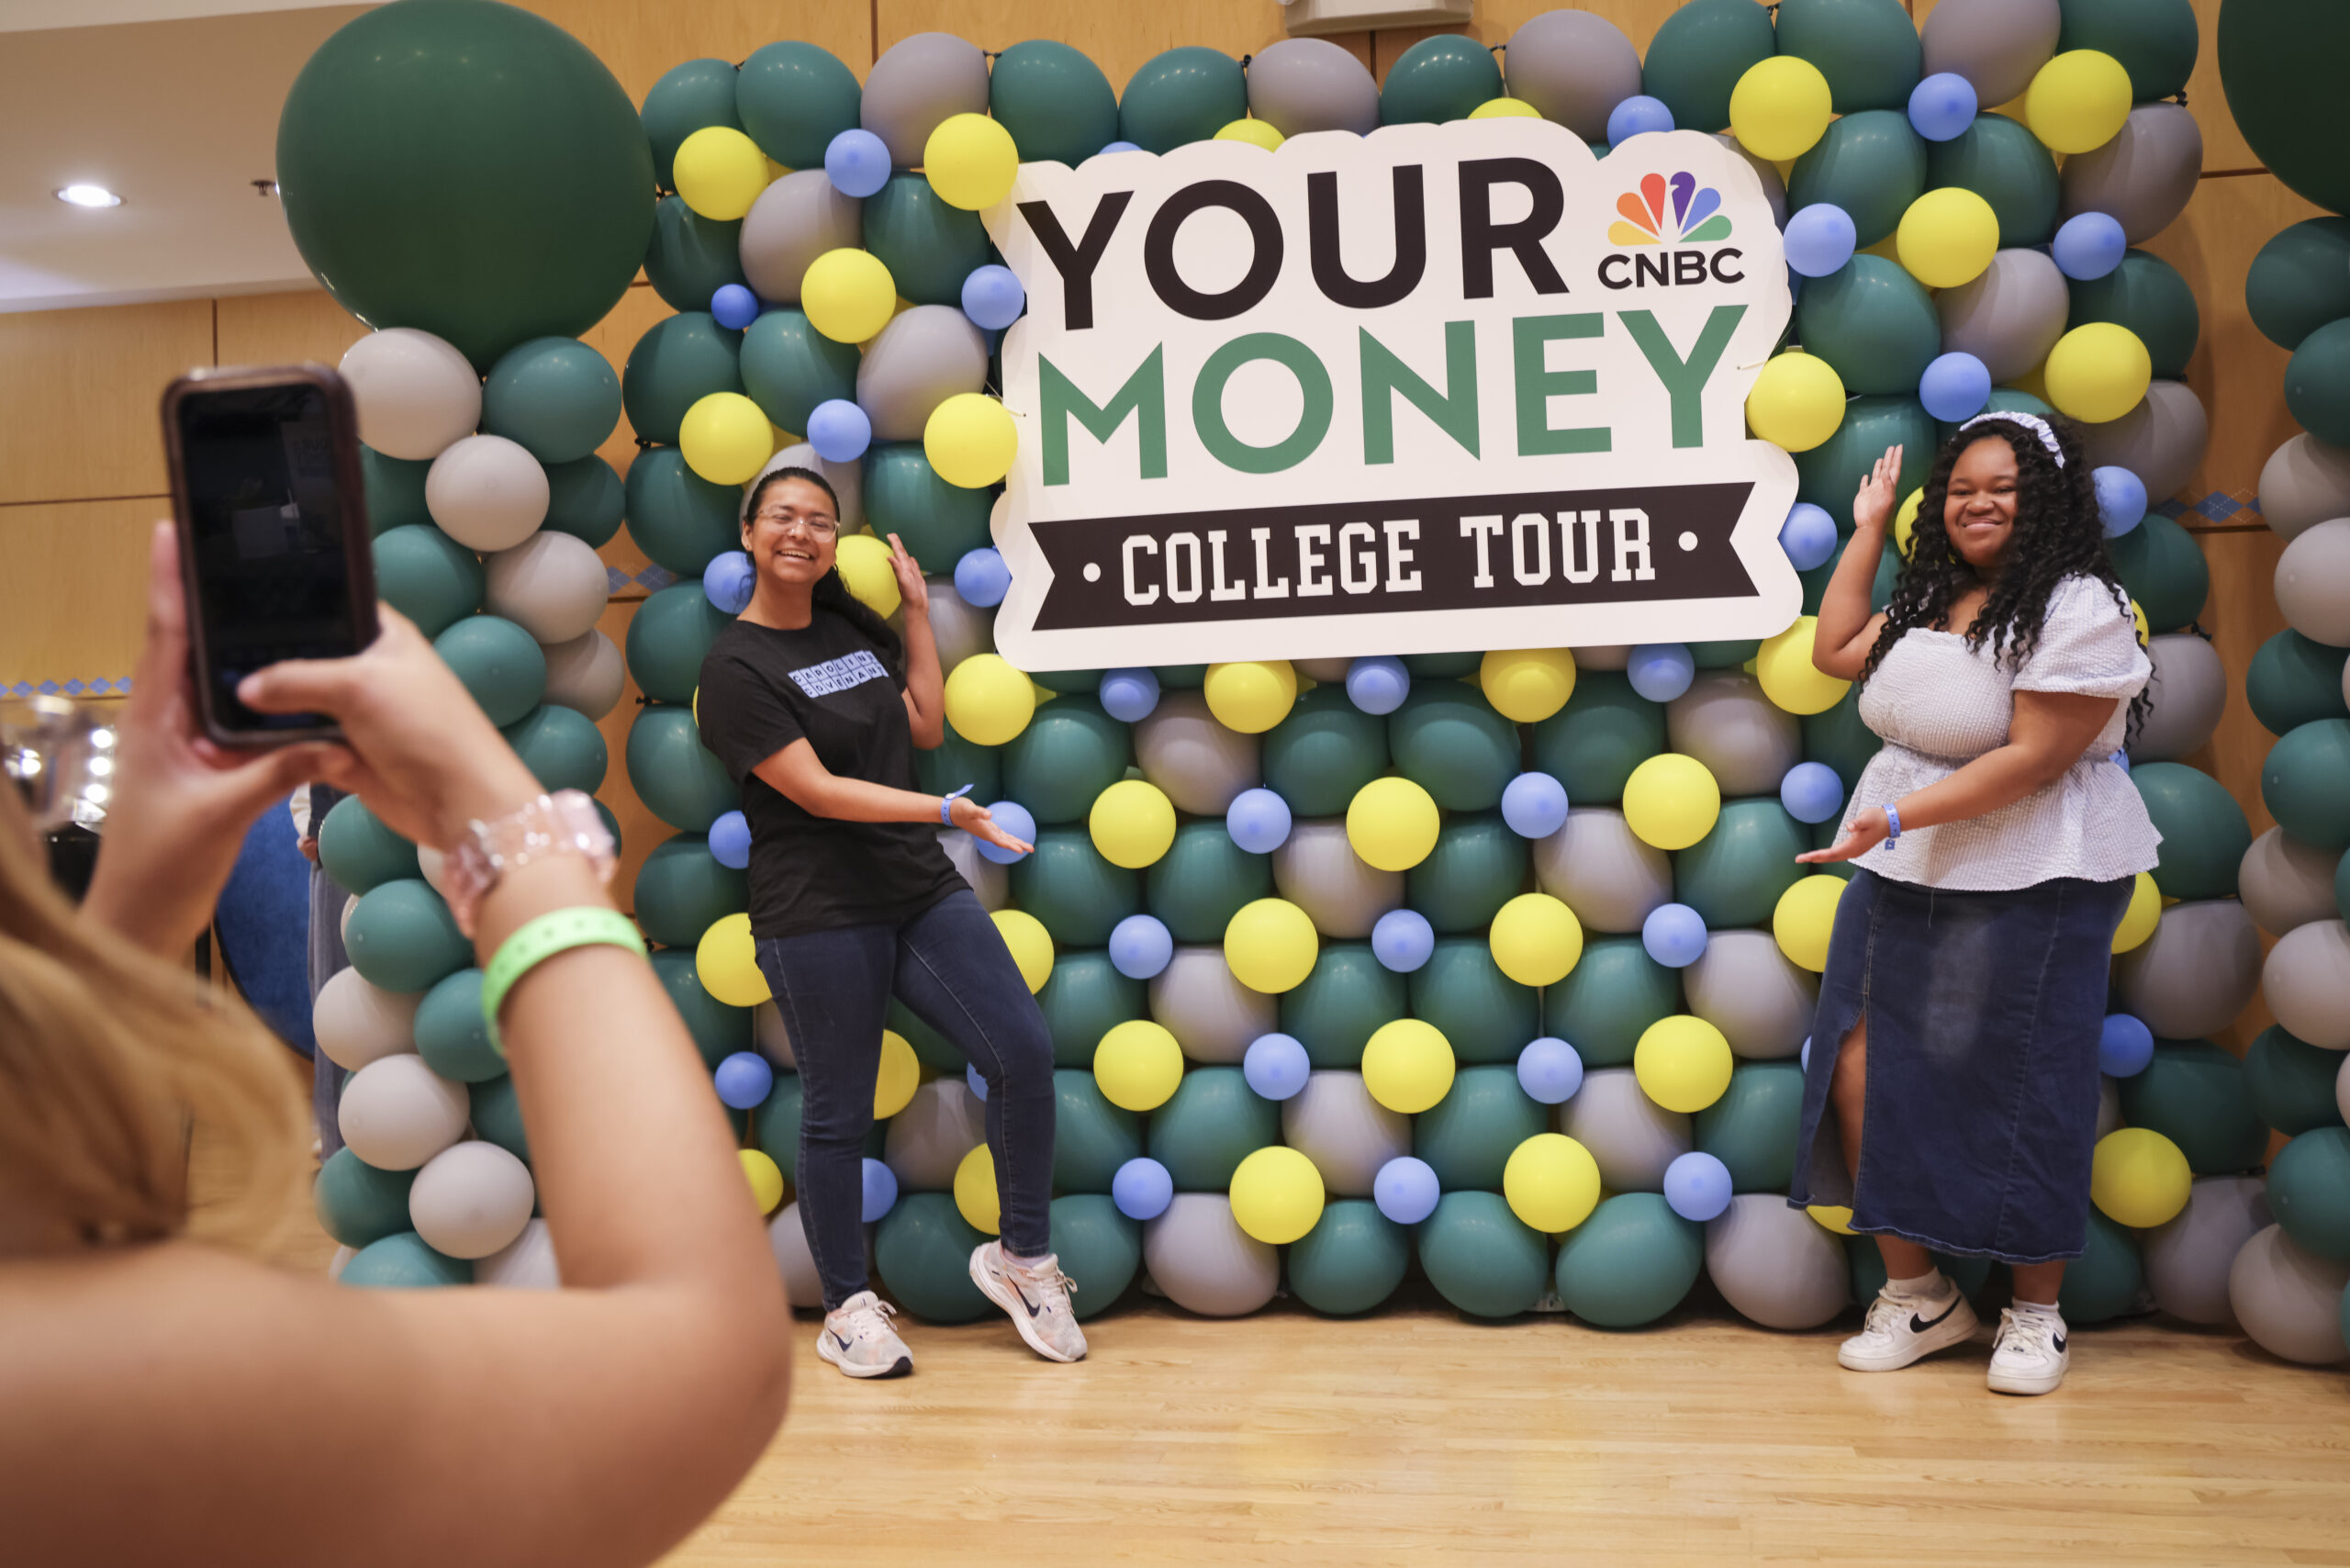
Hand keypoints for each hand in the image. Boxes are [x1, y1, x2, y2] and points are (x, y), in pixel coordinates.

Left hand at [80, 524, 345, 955]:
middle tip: (226, 546)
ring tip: (259, 595)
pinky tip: (282, 675)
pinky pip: (228, 713)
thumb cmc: (163, 865)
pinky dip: (250, 687)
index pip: (165, 635)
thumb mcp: (222, 814)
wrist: (141, 917)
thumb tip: (332, 737)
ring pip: (207, 677)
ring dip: (226, 638)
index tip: (174, 531)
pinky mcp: (202, 764)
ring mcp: (182, 742)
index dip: (170, 582)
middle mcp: (164, 720)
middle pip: (183, 643)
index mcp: (155, 719)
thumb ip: (277, 771)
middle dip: (200, 593)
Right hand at [238, 603, 542, 852]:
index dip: (291, 604)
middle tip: (210, 659)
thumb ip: (296, 678)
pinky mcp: (343, 751)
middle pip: (306, 656)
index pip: (332, 603)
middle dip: (265, 661)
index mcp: (385, 636)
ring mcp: (355, 712)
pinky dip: (273, 741)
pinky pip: (298, 741)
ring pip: (297, 702)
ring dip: (265, 706)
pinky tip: (230, 736)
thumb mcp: (359, 686)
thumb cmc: (425, 729)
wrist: (459, 803)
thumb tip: (242, 687)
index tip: (236, 602)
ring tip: (208, 697)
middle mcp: (367, 670)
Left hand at [886, 533, 928, 616]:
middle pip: (901, 553)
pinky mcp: (917, 578)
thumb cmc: (910, 596)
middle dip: (897, 544)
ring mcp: (911, 574)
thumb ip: (897, 569)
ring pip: (907, 559)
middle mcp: (906, 569)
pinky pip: (914, 566)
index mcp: (903, 568)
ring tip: (899, 544)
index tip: (889, 534)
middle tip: (892, 535)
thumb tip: (889, 558)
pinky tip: (911, 559)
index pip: (898, 553)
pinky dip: (912, 561)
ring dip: (904, 551)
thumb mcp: (904, 582)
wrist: (917, 607)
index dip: (894, 543)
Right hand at [949, 795, 1030, 856]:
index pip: (1000, 840)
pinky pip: (1002, 835)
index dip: (1010, 845)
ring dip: (1016, 843)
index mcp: (985, 831)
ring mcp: (989, 832)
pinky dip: (1010, 838)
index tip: (1020, 850)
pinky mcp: (989, 828)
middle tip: (1031, 849)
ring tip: (1028, 847)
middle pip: (1005, 842)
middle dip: (1018, 846)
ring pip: (1005, 839)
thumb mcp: (969, 809)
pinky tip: (1016, 840)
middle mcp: (988, 834)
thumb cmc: (961, 809)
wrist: (953, 811)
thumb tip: (989, 815)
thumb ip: (979, 812)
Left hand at [1796, 806, 1890, 863]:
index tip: (1804, 857)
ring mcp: (1855, 851)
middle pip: (1830, 858)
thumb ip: (1857, 822)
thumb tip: (1850, 826)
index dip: (1817, 855)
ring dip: (1821, 858)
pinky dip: (1829, 856)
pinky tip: (1823, 855)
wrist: (1889, 822)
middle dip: (1814, 858)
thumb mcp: (1866, 817)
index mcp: (1852, 846)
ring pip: (1834, 857)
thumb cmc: (1876, 818)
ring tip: (1807, 857)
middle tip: (1798, 859)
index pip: (1830, 853)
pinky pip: (1839, 855)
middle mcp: (1853, 851)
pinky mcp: (1856, 848)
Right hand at [1851, 445, 1903, 535]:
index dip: (1897, 458)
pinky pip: (1864, 485)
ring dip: (1879, 466)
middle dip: (1889, 458)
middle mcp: (1881, 486)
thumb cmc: (1880, 514)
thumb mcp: (1888, 499)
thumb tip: (1886, 471)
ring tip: (1881, 458)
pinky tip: (1866, 476)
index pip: (1894, 468)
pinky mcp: (1862, 496)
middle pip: (1886, 469)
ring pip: (1876, 475)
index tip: (1899, 447)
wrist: (1869, 526)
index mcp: (1889, 486)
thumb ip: (1888, 484)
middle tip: (1891, 447)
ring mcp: (1872, 491)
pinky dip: (1865, 479)